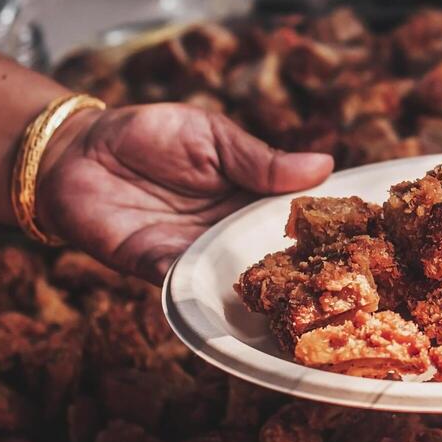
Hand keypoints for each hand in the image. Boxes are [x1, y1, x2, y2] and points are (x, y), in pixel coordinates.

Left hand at [34, 104, 332, 281]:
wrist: (76, 151)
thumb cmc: (145, 135)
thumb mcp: (212, 135)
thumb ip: (260, 159)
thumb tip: (324, 166)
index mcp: (249, 195)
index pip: (295, 217)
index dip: (325, 228)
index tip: (366, 237)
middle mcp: (229, 231)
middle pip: (275, 257)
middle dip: (306, 270)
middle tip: (349, 282)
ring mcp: (198, 254)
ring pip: (242, 280)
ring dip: (268, 290)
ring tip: (307, 301)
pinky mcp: (161, 269)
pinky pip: (194, 289)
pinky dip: (215, 298)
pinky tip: (243, 306)